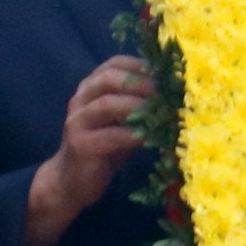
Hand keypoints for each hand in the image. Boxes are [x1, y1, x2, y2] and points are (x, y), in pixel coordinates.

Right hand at [21, 54, 156, 245]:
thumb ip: (138, 107)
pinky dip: (133, 135)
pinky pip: (110, 135)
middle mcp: (80, 100)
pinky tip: (151, 138)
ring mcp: (77, 122)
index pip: (113, 64)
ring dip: (138, 106)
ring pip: (106, 104)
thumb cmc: (103, 149)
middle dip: (140, 83)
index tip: (164, 72)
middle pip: (108, 79)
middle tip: (165, 92)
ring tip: (161, 113)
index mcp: (90, 89)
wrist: (71, 181)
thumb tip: (175, 97)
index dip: (139, 65)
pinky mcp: (80, 145)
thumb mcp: (121, 122)